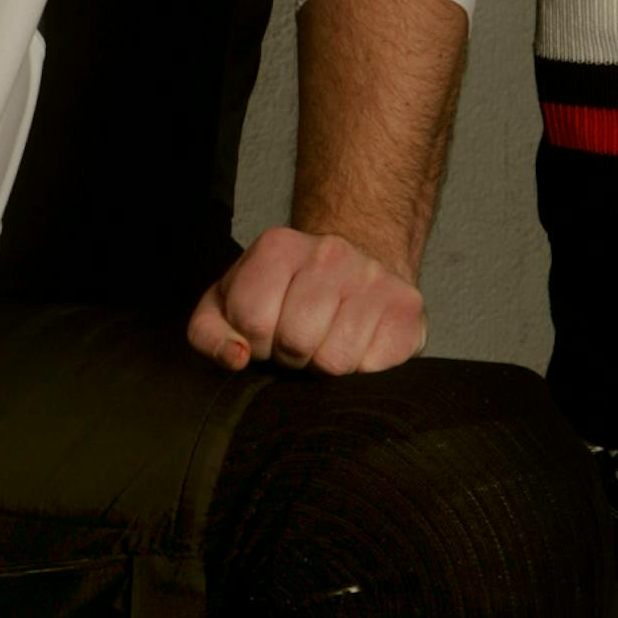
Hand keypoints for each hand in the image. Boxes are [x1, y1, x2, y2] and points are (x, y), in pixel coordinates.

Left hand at [188, 225, 427, 375]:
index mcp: (278, 247)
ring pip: (334, 361)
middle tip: (300, 341)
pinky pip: (372, 368)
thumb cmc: (284, 297)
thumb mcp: (230, 306)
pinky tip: (358, 345)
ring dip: (324, 366)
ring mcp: (373, 278)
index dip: (255, 343)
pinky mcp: (407, 308)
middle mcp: (330, 252)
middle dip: (290, 356)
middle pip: (295, 342)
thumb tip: (236, 358)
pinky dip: (361, 370)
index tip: (266, 334)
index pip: (252, 321)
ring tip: (327, 342)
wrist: (357, 269)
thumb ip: (209, 334)